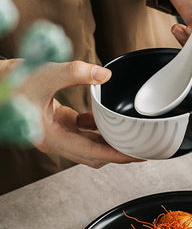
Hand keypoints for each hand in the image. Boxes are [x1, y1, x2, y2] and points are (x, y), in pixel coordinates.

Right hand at [11, 60, 144, 167]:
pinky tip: (103, 118)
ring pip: (89, 146)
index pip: (94, 154)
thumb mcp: (42, 74)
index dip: (119, 156)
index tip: (139, 156)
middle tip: (141, 148)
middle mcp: (56, 142)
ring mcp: (57, 135)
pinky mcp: (57, 125)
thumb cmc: (10, 83)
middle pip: (95, 156)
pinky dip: (96, 128)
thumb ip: (73, 72)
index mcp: (53, 139)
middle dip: (119, 153)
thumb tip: (105, 75)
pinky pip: (82, 133)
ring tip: (130, 135)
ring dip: (108, 141)